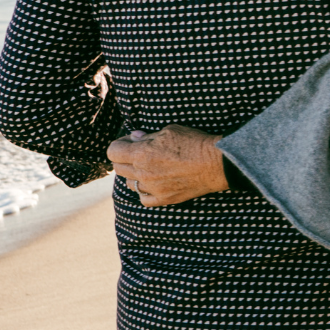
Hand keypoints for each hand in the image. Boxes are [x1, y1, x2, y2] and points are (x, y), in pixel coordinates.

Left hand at [108, 125, 228, 206]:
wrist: (217, 163)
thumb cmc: (195, 143)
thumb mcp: (170, 130)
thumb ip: (148, 136)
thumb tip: (134, 137)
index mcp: (142, 154)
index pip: (112, 152)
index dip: (119, 144)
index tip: (129, 141)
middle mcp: (143, 173)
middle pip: (118, 168)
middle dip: (124, 158)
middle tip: (138, 153)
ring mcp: (152, 188)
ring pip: (129, 184)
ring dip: (134, 175)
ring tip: (148, 168)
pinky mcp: (164, 199)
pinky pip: (143, 199)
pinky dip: (145, 191)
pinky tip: (153, 183)